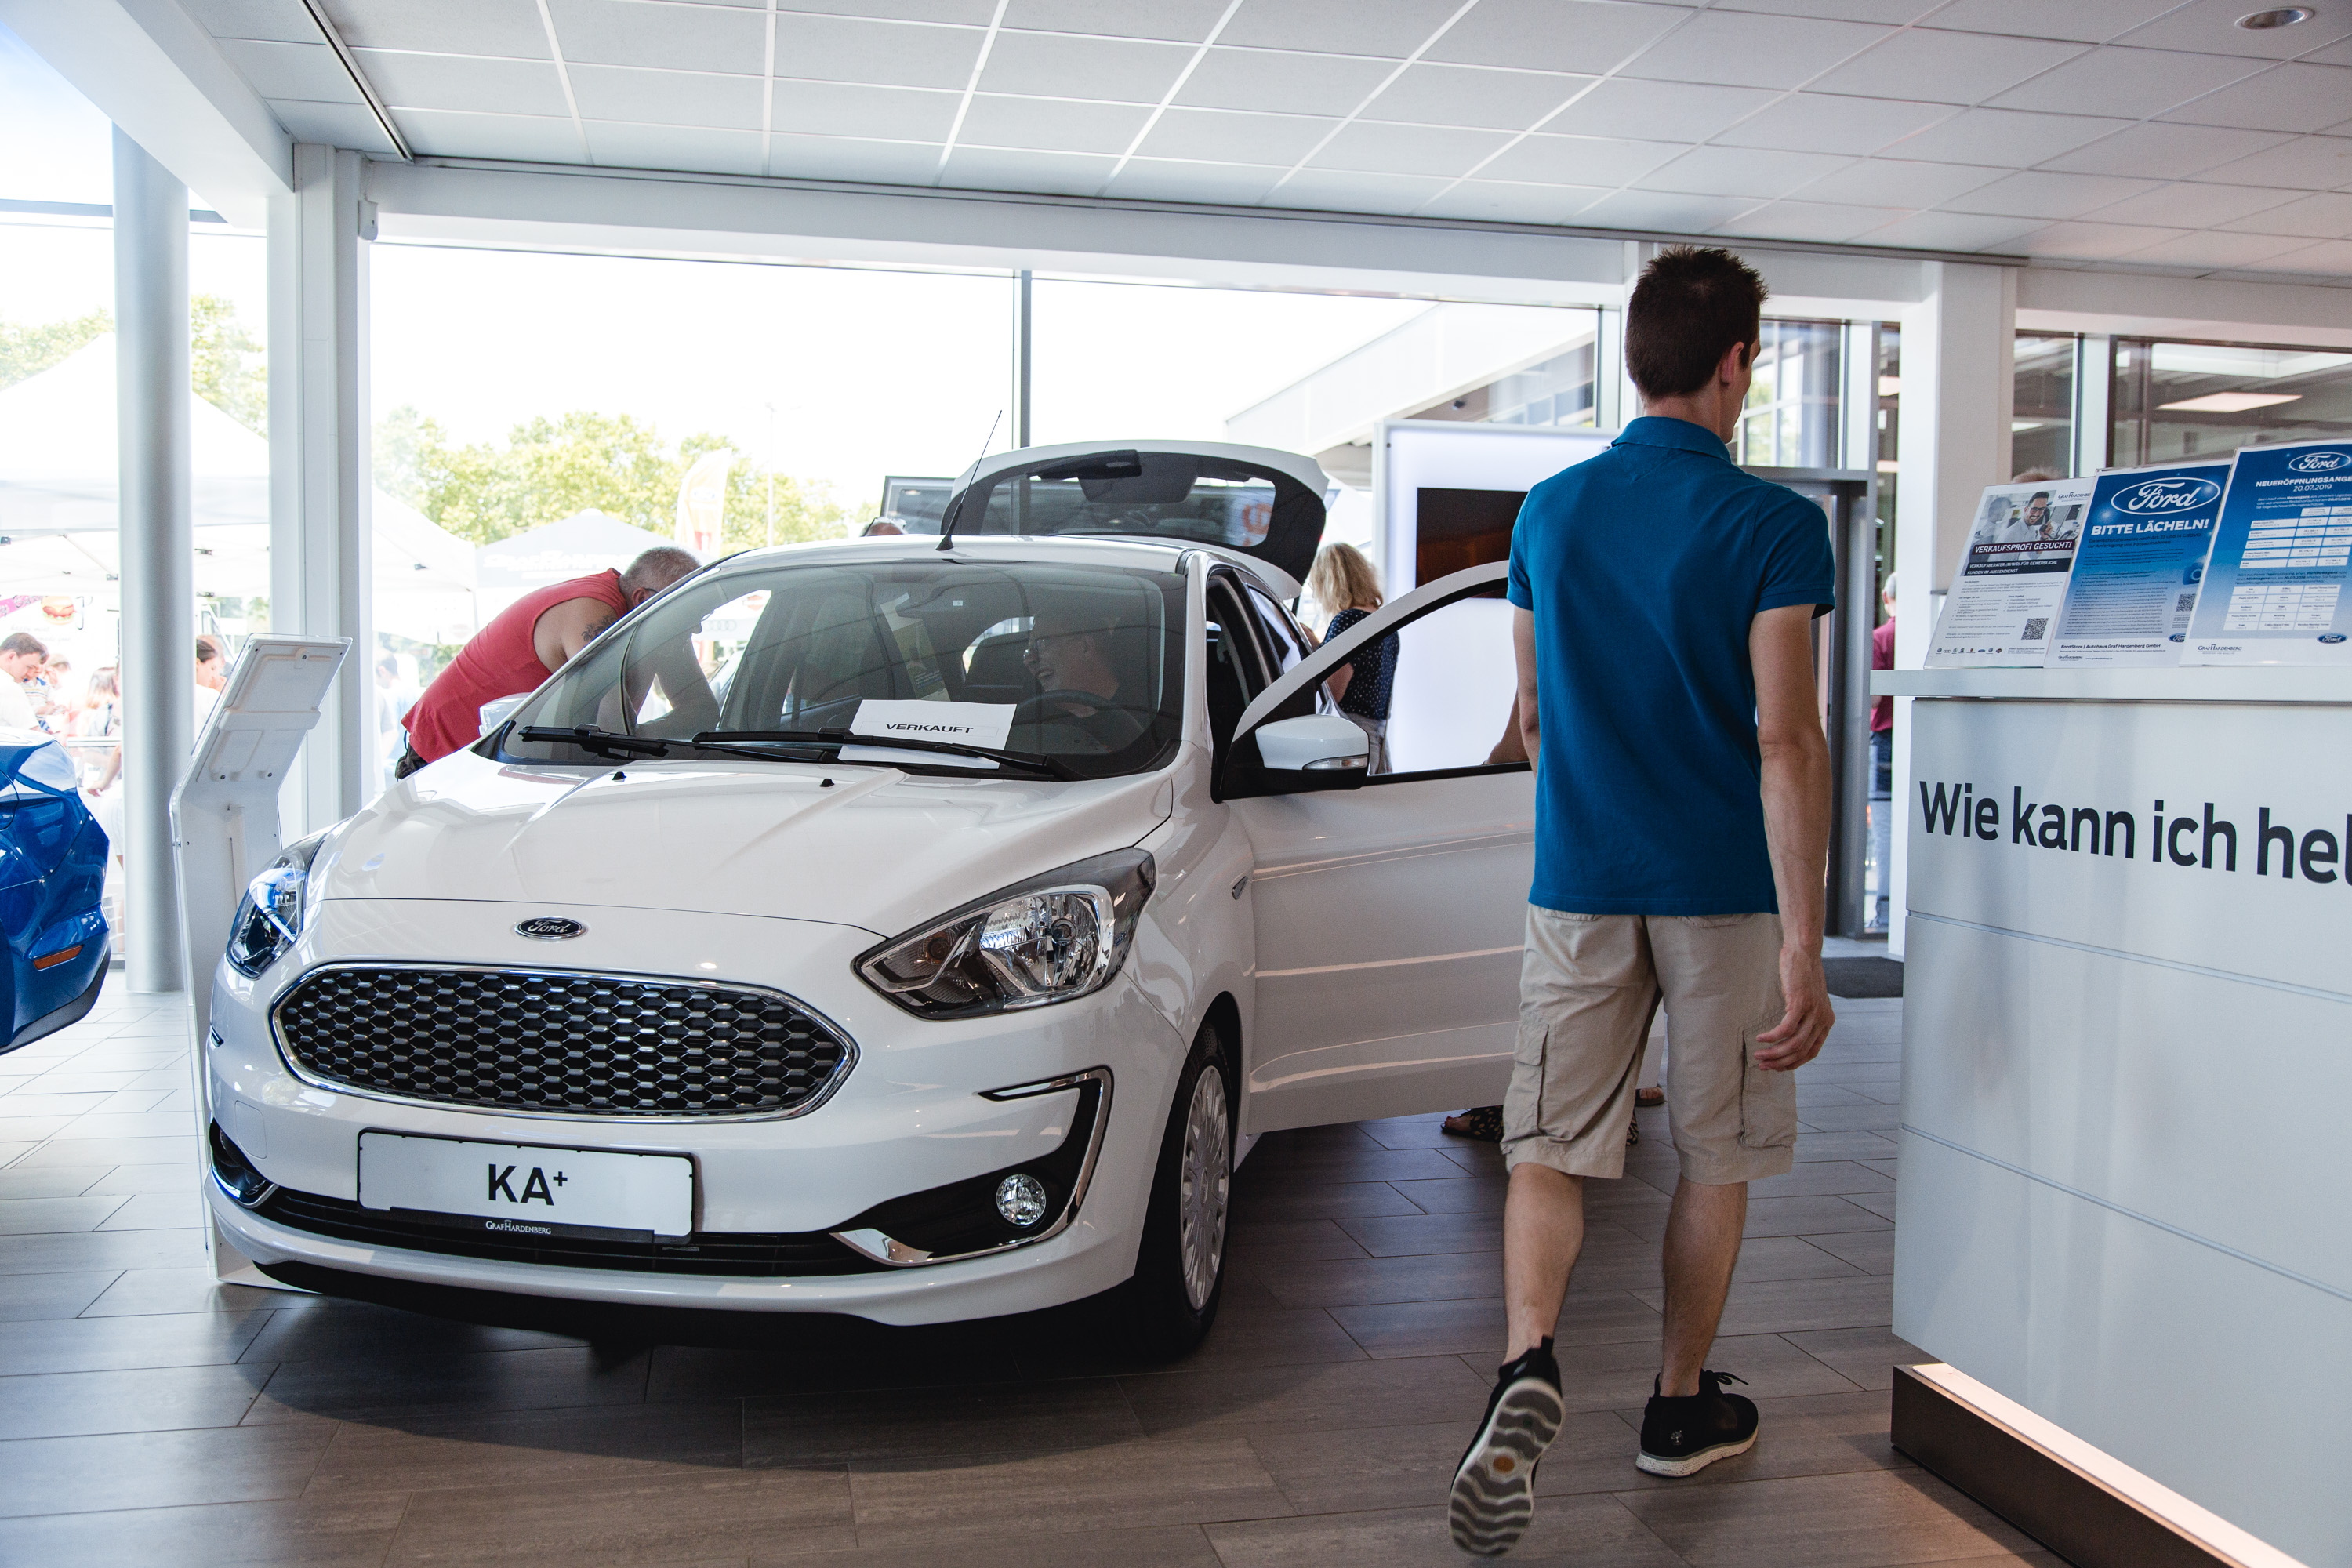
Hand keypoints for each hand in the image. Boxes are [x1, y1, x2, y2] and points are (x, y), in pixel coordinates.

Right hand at [1754, 944, 1832, 1070]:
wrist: (1804, 951)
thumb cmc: (1802, 973)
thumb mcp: (1809, 999)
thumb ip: (1804, 1016)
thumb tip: (1788, 1032)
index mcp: (1826, 1021)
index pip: (1811, 1052)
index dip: (1793, 1063)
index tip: (1777, 1067)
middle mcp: (1823, 1020)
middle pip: (1801, 1051)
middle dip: (1780, 1062)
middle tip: (1763, 1065)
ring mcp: (1813, 1012)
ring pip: (1793, 1044)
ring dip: (1774, 1053)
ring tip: (1759, 1055)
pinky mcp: (1800, 1004)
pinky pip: (1785, 1029)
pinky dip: (1772, 1037)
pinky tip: (1760, 1038)